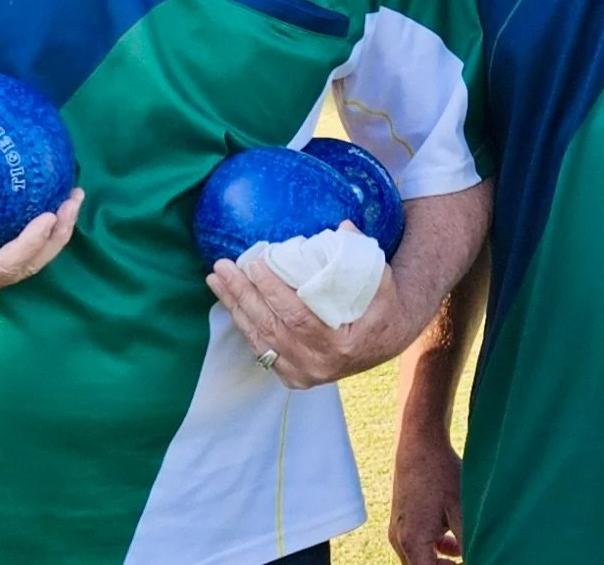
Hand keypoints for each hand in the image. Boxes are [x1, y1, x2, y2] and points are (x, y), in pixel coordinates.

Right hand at [0, 181, 83, 300]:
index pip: (1, 266)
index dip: (29, 246)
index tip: (48, 216)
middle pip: (24, 266)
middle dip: (54, 239)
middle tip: (72, 201)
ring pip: (27, 257)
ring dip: (55, 232)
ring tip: (73, 197)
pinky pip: (18, 241)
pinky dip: (40, 224)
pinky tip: (52, 196)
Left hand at [206, 250, 416, 388]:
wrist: (387, 340)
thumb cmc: (383, 305)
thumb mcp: (381, 280)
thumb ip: (362, 255)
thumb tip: (343, 226)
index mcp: (341, 345)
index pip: (297, 317)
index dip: (273, 291)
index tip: (255, 263)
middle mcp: (319, 366)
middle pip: (270, 329)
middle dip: (243, 296)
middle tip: (223, 267)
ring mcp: (304, 375)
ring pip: (260, 340)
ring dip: (235, 308)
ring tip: (217, 279)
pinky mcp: (293, 377)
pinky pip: (261, 349)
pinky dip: (244, 324)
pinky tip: (230, 301)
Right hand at [389, 425, 463, 564]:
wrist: (419, 440)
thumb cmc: (441, 473)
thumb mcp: (461, 511)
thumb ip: (467, 543)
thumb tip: (479, 558)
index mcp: (412, 542)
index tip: (469, 563)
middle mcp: (399, 540)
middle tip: (469, 560)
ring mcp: (397, 529)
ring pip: (419, 560)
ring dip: (440, 564)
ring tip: (464, 554)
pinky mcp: (400, 519)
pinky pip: (416, 546)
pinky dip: (433, 550)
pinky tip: (451, 542)